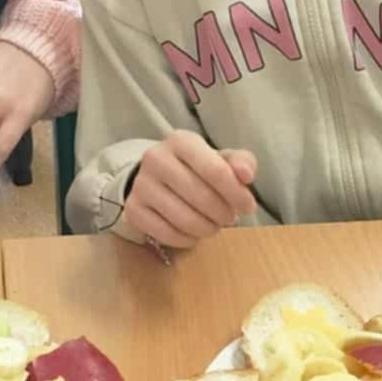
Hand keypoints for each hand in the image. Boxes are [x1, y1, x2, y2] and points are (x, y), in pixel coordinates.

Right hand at [121, 130, 258, 250]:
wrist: (157, 177)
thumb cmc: (196, 168)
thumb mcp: (221, 159)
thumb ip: (241, 162)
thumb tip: (246, 175)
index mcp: (180, 141)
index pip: (215, 171)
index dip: (237, 194)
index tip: (248, 206)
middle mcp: (155, 159)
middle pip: (202, 198)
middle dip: (224, 214)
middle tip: (230, 217)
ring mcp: (141, 185)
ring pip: (185, 220)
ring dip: (208, 228)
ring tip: (213, 224)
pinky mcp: (133, 210)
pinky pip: (168, 234)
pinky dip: (188, 239)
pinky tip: (194, 232)